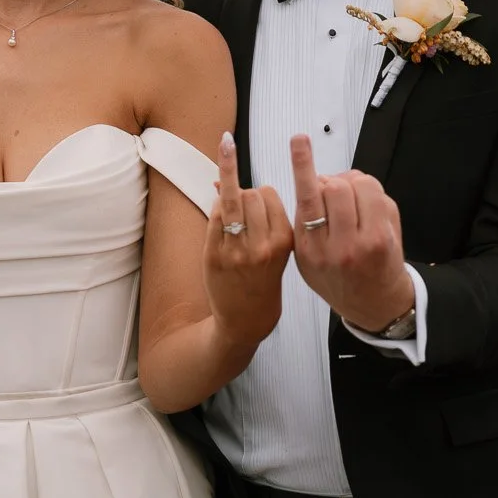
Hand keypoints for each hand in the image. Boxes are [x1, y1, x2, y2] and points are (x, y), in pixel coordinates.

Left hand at [203, 132, 293, 355]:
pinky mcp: (214, 255)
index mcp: (284, 241)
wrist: (247, 319)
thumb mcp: (278, 249)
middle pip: (249, 194)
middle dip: (244, 193)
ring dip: (227, 193)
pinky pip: (213, 217)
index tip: (259, 200)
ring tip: (225, 194)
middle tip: (243, 207)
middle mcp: (262, 245)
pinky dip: (215, 209)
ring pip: (230, 200)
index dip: (261, 193)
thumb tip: (227, 178)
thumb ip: (264, 215)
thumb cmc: (264, 280)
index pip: (269, 194)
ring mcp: (237, 251)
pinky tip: (219, 214)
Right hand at [288, 133, 414, 332]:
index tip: (300, 141)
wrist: (374, 304)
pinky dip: (370, 190)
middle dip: (332, 182)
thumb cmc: (338, 280)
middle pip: (333, 187)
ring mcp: (363, 242)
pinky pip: (376, 193)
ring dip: (352, 183)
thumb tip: (314, 182)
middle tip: (333, 194)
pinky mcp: (384, 236)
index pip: (306, 199)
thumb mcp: (306, 260)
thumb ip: (304, 222)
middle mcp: (335, 247)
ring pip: (357, 185)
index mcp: (309, 250)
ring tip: (351, 199)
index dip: (303, 165)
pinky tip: (367, 205)